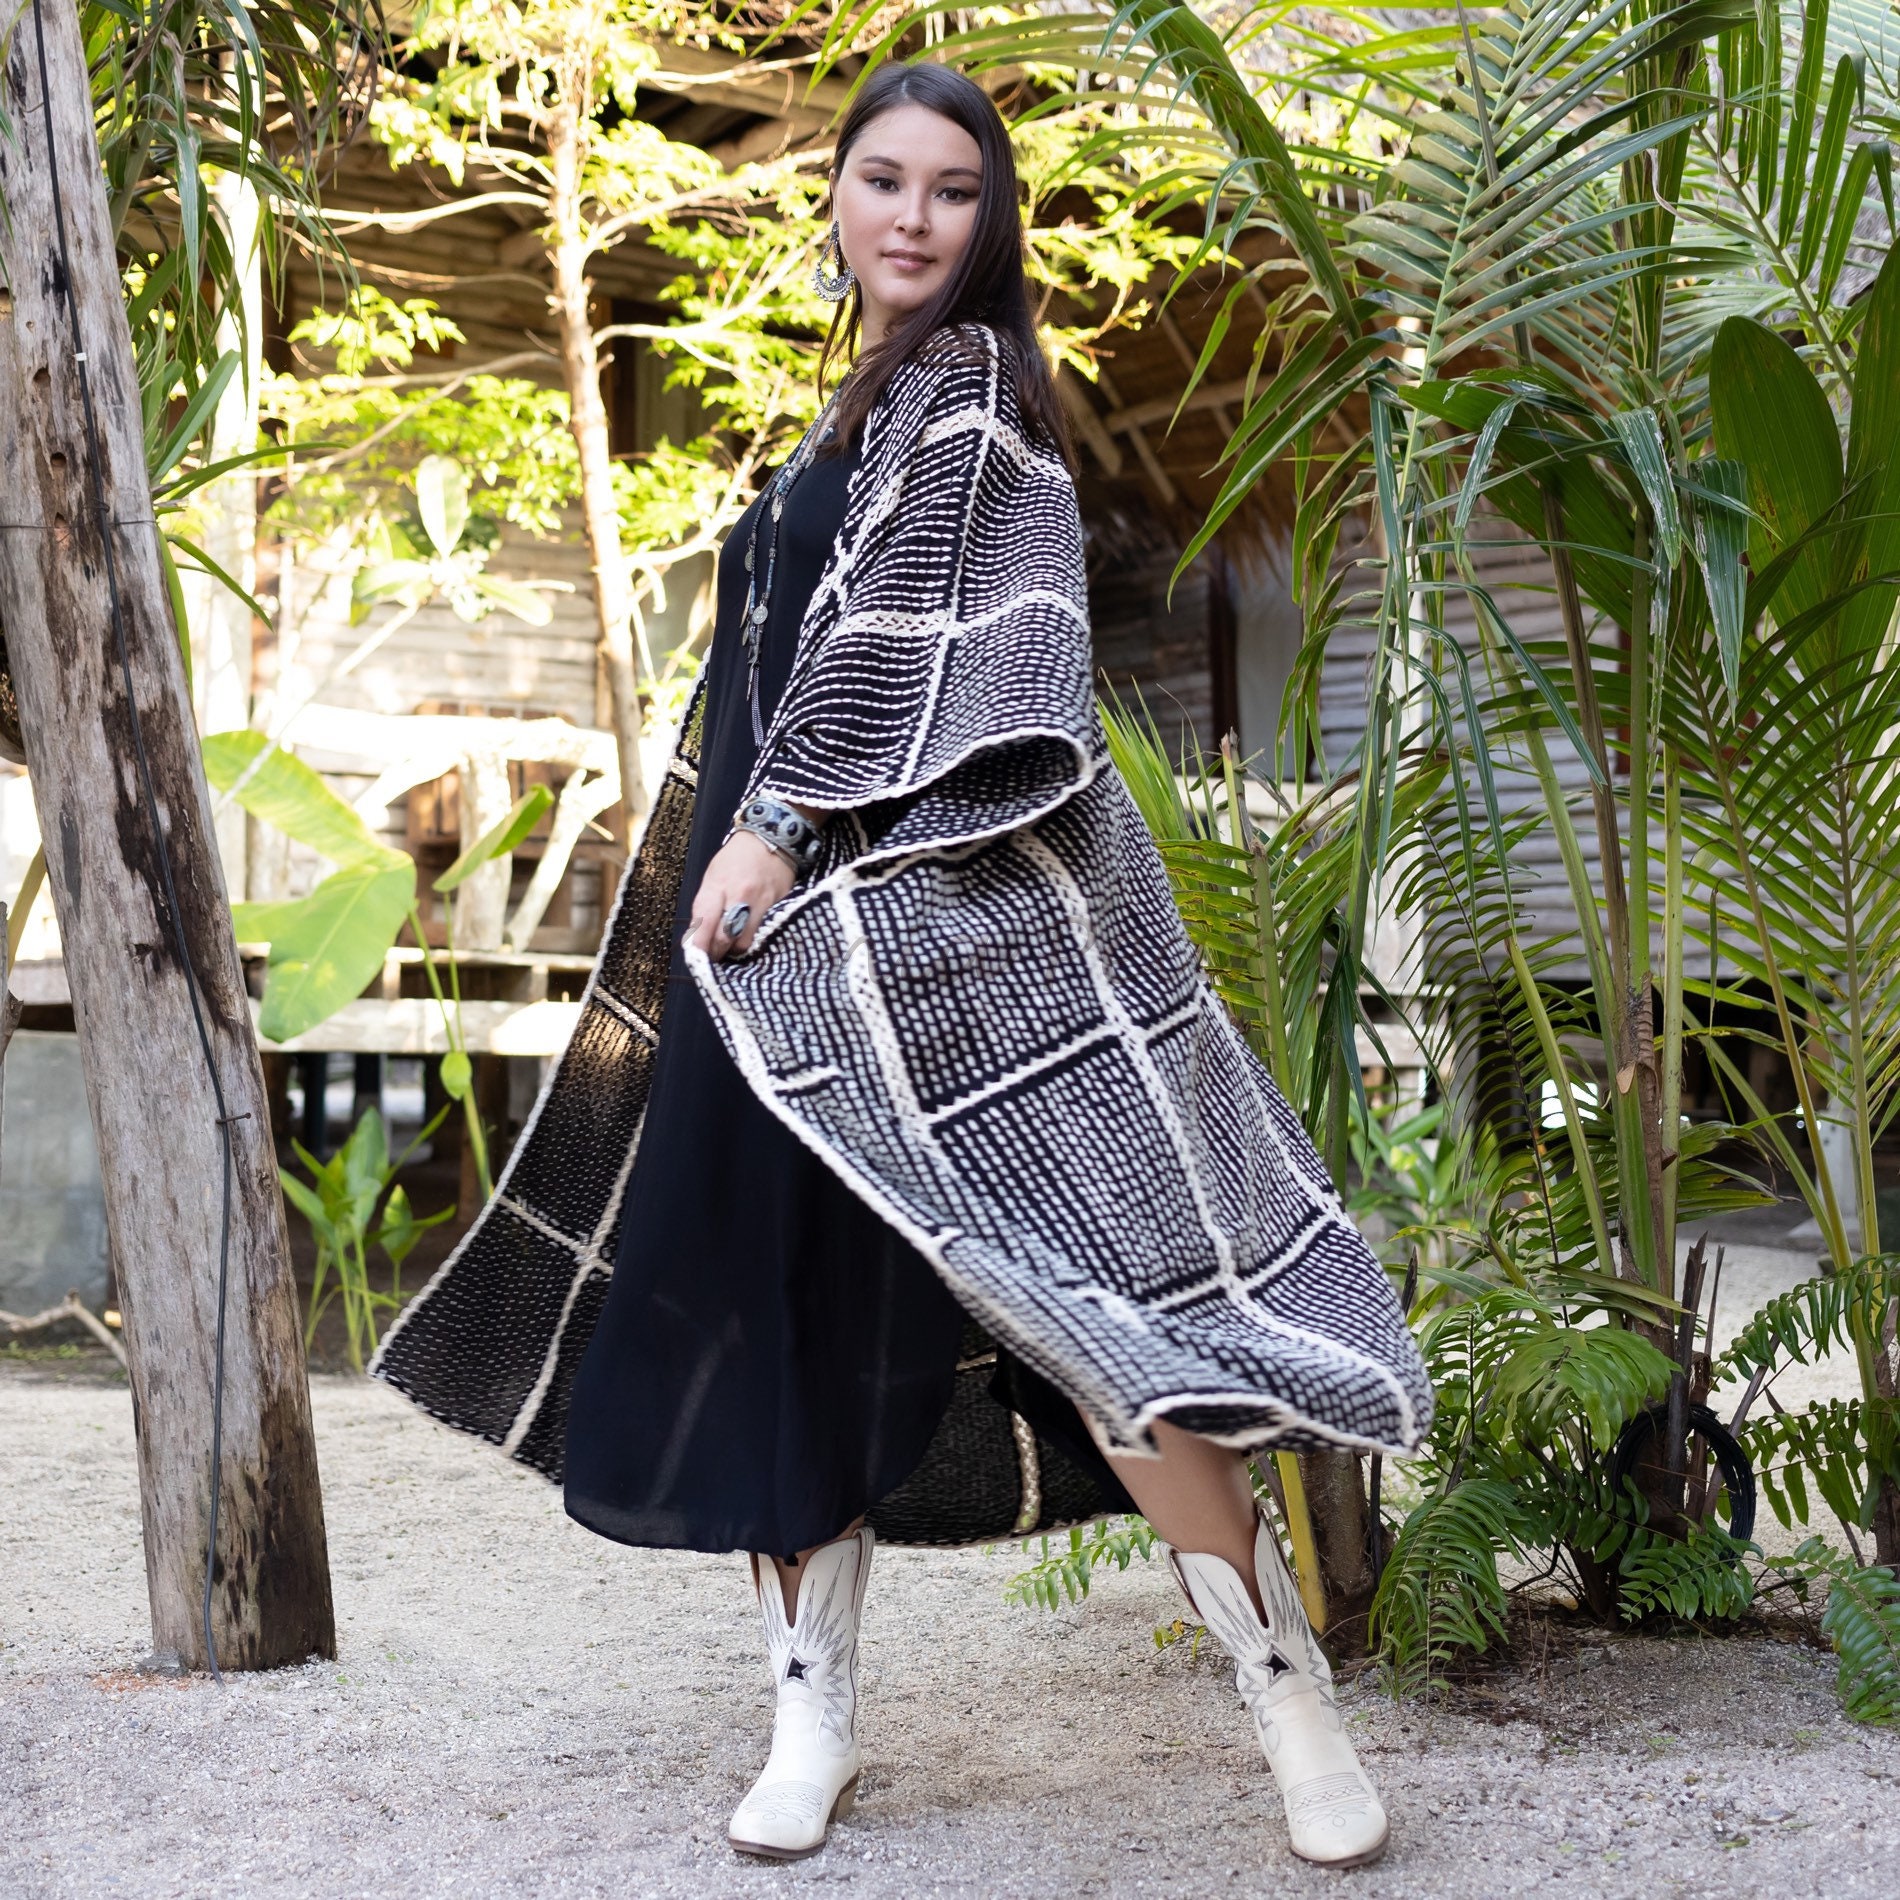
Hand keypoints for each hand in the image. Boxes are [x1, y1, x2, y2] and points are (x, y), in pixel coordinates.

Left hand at [687, 830, 796, 961]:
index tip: (697, 957)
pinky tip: (753, 938)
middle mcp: (739, 897)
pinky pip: (765, 934)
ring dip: (737, 949)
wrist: (770, 838)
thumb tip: (699, 934)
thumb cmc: (736, 858)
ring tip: (734, 947)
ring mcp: (761, 903)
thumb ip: (706, 904)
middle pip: (724, 938)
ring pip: (746, 942)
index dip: (699, 946)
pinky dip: (757, 940)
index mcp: (717, 887)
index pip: (704, 923)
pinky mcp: (778, 907)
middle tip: (715, 955)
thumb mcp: (713, 875)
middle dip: (717, 952)